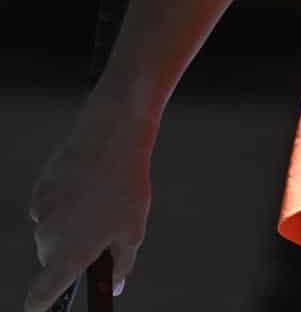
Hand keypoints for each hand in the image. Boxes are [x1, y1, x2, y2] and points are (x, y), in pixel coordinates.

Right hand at [25, 108, 152, 311]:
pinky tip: (85, 186)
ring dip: (69, 226)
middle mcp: (48, 240)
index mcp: (68, 257)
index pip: (39, 298)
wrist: (112, 135)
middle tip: (100, 232)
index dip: (39, 307)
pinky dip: (63, 203)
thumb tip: (116, 284)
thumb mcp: (133, 231)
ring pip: (52, 232)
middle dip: (72, 253)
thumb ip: (121, 266)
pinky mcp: (41, 188)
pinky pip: (50, 206)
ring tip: (98, 202)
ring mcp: (42, 213)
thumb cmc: (125, 186)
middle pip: (53, 260)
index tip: (42, 310)